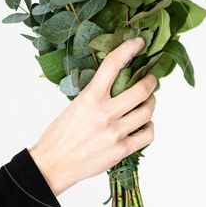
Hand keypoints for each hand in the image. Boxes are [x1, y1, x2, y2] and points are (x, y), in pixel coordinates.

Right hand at [28, 36, 156, 195]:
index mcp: (90, 97)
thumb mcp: (75, 105)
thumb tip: (116, 83)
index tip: (138, 42)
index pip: (113, 64)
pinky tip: (143, 125)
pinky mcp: (121, 150)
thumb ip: (95, 94)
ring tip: (148, 102)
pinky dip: (149, 127)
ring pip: (147, 111)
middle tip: (150, 79)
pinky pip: (147, 134)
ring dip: (151, 103)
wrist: (54, 164)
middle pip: (141, 90)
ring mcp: (115, 132)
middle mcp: (105, 113)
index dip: (128, 49)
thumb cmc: (60, 135)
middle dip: (150, 81)